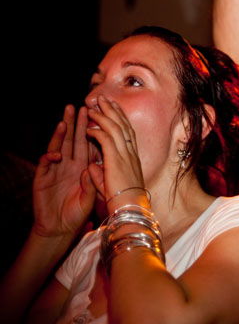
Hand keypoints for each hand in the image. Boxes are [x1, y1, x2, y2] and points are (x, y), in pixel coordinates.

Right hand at [31, 106, 95, 240]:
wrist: (60, 228)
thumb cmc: (77, 213)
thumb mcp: (90, 197)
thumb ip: (92, 183)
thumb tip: (92, 168)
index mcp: (83, 167)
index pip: (88, 145)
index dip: (91, 131)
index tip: (97, 117)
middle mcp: (69, 165)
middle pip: (73, 140)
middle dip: (76, 124)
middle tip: (78, 107)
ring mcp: (55, 170)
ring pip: (58, 147)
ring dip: (60, 135)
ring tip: (65, 122)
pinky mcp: (42, 178)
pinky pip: (45, 165)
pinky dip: (49, 158)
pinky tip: (55, 153)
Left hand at [85, 96, 145, 205]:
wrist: (130, 208)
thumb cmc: (123, 201)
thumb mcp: (112, 184)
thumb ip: (101, 173)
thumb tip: (91, 167)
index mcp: (132, 157)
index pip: (127, 132)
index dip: (121, 118)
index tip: (114, 109)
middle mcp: (130, 153)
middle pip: (123, 125)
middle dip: (113, 111)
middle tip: (105, 99)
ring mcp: (125, 155)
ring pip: (115, 128)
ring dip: (104, 116)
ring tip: (94, 106)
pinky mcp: (116, 159)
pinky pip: (106, 139)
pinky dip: (98, 131)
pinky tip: (89, 127)